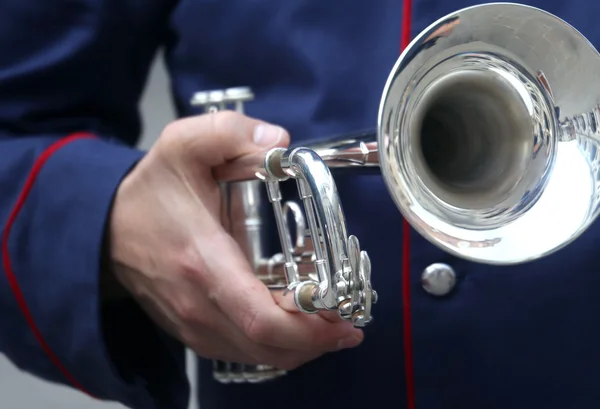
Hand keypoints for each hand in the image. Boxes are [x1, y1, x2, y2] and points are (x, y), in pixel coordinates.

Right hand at [107, 111, 363, 370]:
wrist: (106, 225)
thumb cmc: (150, 190)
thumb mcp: (184, 144)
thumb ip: (231, 132)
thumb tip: (280, 141)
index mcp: (203, 261)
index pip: (260, 317)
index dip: (308, 328)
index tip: (341, 319)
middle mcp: (199, 303)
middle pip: (267, 346)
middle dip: (315, 342)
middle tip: (346, 325)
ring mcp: (192, 323)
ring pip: (256, 356)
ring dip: (298, 348)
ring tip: (328, 329)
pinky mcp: (191, 330)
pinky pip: (239, 351)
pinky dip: (272, 348)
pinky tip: (292, 329)